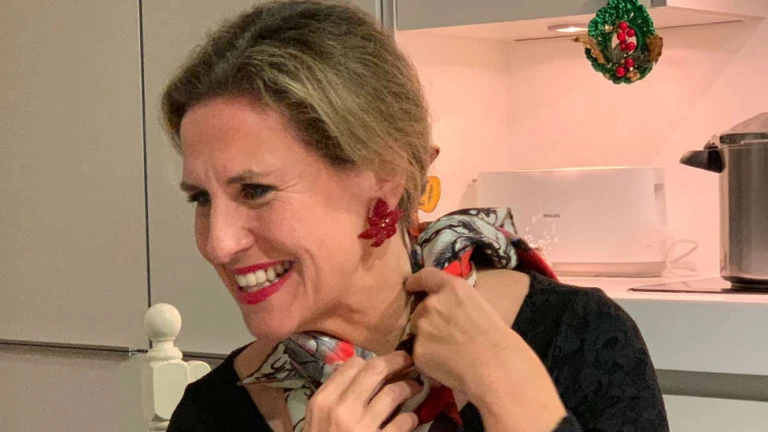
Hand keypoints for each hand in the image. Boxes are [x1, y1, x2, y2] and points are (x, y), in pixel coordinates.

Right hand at [304, 351, 420, 431]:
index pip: (352, 365)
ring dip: (409, 386)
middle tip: (409, 360)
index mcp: (323, 401)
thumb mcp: (317, 420)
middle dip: (397, 361)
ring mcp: (362, 427)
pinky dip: (412, 418)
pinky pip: (404, 421)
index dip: (371, 361)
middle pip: (375, 370)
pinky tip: (412, 419)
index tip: (383, 364)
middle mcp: (342, 409)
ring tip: (415, 386)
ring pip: (394, 392)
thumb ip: (334, 395)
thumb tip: (358, 367)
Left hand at [405, 268, 565, 430]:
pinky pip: (419, 353)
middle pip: (421, 309)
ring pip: (419, 332)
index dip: (417, 281)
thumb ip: (457, 303)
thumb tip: (448, 310)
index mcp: (452, 288)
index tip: (411, 285)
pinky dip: (429, 359)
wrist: (495, 366)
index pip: (426, 276)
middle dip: (428, 320)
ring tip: (450, 353)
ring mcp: (423, 327)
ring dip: (428, 339)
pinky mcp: (417, 350)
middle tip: (447, 336)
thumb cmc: (497, 338)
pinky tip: (447, 366)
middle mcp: (432, 303)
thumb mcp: (480, 306)